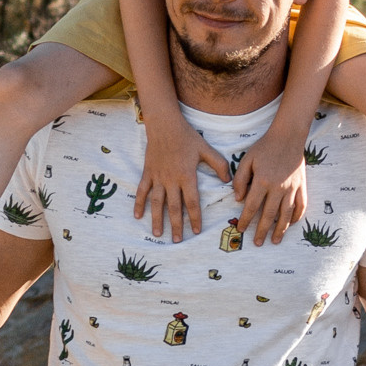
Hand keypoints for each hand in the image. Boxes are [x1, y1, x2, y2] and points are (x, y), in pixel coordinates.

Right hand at [135, 111, 232, 241]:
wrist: (164, 125)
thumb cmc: (187, 137)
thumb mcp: (206, 149)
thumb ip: (219, 165)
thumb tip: (228, 181)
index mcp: (187, 176)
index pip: (192, 202)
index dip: (195, 218)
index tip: (197, 231)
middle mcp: (171, 180)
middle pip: (174, 207)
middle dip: (176, 225)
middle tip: (177, 241)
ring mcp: (158, 177)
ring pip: (157, 202)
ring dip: (157, 219)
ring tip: (158, 234)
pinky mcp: (148, 173)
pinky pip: (142, 191)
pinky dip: (139, 203)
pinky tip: (137, 216)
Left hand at [232, 122, 309, 246]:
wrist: (288, 137)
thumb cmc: (264, 147)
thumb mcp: (246, 160)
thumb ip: (240, 180)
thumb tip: (238, 199)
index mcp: (262, 181)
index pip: (252, 206)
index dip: (245, 220)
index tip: (240, 229)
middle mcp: (278, 187)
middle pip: (269, 215)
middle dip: (262, 231)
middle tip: (257, 243)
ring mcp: (292, 188)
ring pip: (286, 214)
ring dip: (280, 230)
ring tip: (275, 241)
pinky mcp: (302, 186)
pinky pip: (301, 205)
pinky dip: (297, 217)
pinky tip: (291, 224)